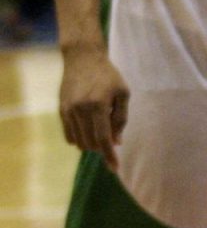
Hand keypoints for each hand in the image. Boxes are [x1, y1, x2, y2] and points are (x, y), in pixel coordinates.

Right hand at [58, 45, 128, 169]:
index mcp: (98, 106)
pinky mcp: (61, 111)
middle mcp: (80, 110)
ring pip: (79, 142)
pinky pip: (69, 135)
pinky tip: (89, 132)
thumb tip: (116, 143)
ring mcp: (68, 111)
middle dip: (103, 148)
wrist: (82, 59)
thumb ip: (121, 119)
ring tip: (101, 130)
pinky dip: (80, 139)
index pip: (103, 139)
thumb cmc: (109, 76)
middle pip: (90, 143)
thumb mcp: (123, 93)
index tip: (114, 169)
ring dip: (91, 144)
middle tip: (112, 139)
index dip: (109, 156)